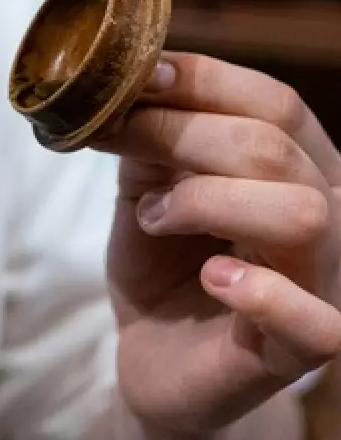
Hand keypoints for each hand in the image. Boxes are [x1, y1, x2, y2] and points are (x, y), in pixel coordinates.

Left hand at [104, 54, 340, 434]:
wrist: (152, 360)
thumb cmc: (162, 266)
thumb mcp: (148, 186)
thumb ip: (153, 137)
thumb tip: (134, 80)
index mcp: (303, 169)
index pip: (278, 104)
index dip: (206, 81)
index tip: (137, 79)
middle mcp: (330, 220)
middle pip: (277, 149)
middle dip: (182, 134)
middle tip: (119, 144)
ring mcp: (322, 288)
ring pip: (301, 215)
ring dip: (208, 202)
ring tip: (156, 218)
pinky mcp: (298, 353)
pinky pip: (314, 322)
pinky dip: (260, 292)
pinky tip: (214, 278)